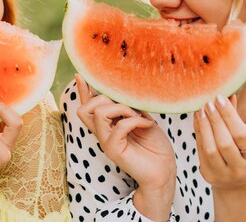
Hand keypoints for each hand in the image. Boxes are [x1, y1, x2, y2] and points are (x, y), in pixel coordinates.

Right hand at [75, 74, 175, 217]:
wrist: (165, 170)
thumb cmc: (155, 145)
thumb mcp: (141, 118)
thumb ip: (127, 108)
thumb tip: (120, 91)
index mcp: (107, 126)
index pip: (87, 107)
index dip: (82, 92)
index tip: (80, 75)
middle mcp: (103, 134)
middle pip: (84, 109)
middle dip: (104, 98)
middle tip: (129, 106)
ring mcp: (107, 143)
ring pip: (99, 113)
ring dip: (121, 108)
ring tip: (137, 115)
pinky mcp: (114, 151)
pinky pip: (119, 126)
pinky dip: (135, 120)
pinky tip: (148, 124)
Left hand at [194, 94, 245, 188]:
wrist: (236, 183)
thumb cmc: (242, 153)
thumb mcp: (245, 139)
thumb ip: (236, 118)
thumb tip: (230, 94)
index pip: (241, 135)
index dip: (229, 116)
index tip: (220, 98)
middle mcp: (240, 169)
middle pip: (225, 142)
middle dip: (215, 120)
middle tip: (209, 102)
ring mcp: (223, 174)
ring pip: (210, 149)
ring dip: (204, 126)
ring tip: (202, 109)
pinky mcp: (208, 175)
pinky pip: (200, 151)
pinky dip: (198, 133)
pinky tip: (197, 119)